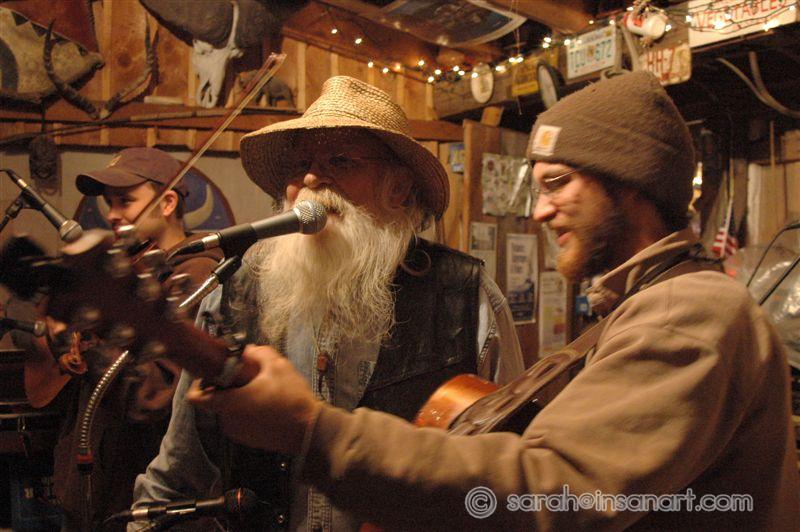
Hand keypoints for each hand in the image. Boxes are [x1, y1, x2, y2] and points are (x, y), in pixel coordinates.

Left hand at [187, 344, 320, 453]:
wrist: (310, 431)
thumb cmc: (292, 398)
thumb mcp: (278, 366)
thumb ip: (258, 353)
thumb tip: (247, 351)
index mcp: (229, 403)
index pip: (195, 397)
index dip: (200, 383)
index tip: (215, 374)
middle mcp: (228, 421)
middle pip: (216, 400)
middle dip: (228, 388)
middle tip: (249, 379)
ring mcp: (238, 433)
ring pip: (229, 410)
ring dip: (240, 400)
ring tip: (263, 392)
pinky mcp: (249, 441)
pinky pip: (241, 421)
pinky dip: (248, 413)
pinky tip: (269, 406)